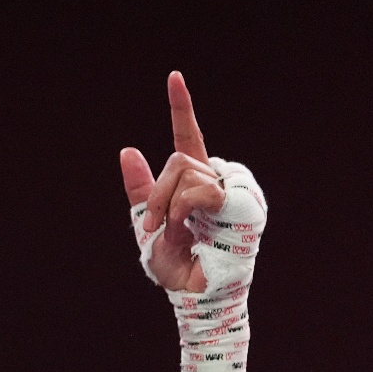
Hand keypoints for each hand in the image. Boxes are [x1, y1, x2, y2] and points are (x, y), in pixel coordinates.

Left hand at [120, 71, 222, 291]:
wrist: (192, 294)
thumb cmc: (176, 264)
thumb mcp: (149, 222)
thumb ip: (141, 189)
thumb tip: (128, 149)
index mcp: (195, 181)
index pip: (187, 137)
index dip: (181, 107)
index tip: (174, 77)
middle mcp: (217, 179)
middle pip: (177, 159)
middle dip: (156, 193)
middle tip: (154, 226)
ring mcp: (233, 190)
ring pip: (186, 172)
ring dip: (169, 204)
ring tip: (175, 232)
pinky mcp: (244, 205)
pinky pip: (201, 188)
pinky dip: (185, 208)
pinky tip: (190, 227)